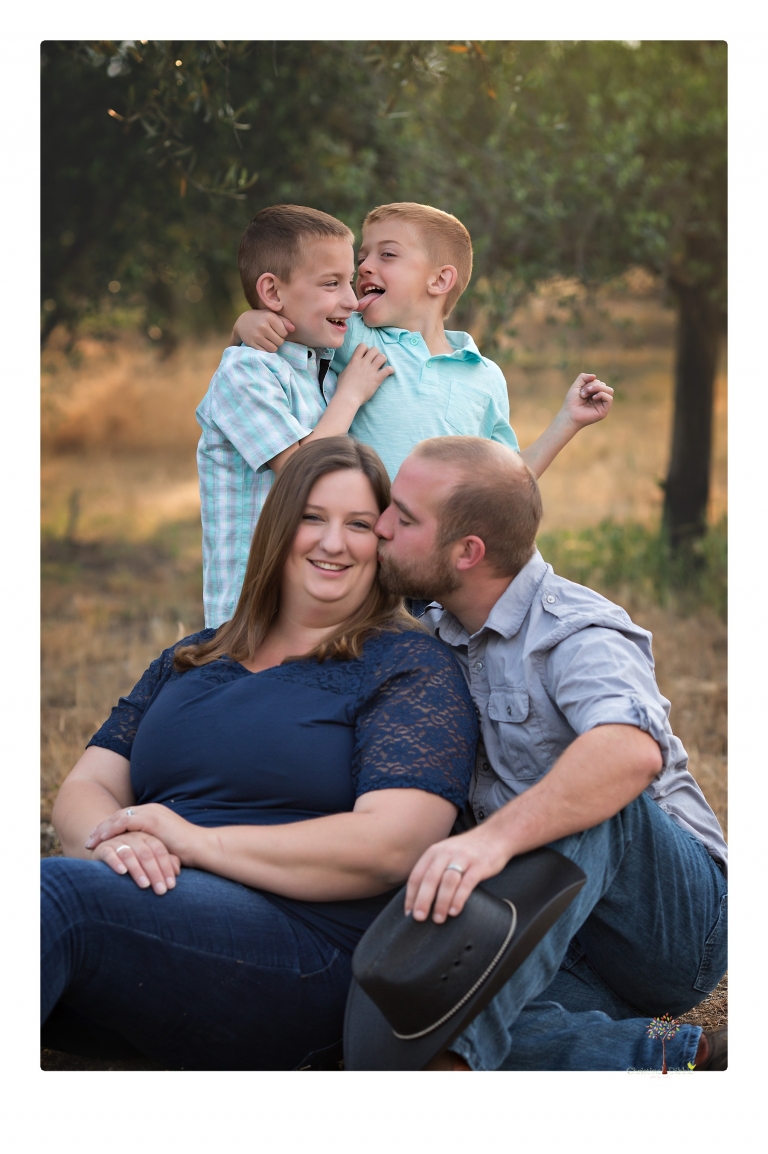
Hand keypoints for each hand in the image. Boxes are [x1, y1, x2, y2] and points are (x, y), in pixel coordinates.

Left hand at [85, 803, 200, 874]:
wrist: (200, 848)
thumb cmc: (185, 852)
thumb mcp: (162, 846)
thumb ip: (149, 845)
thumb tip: (137, 857)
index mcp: (154, 813)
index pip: (125, 818)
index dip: (109, 828)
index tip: (97, 840)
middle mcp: (151, 809)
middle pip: (119, 815)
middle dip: (102, 828)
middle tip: (89, 841)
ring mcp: (152, 812)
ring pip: (119, 817)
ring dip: (103, 830)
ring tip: (91, 842)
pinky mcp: (152, 820)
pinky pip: (125, 822)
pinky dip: (112, 830)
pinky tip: (103, 840)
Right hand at [90, 831, 180, 895]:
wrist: (105, 850)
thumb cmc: (133, 858)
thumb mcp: (149, 859)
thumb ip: (164, 861)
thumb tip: (177, 871)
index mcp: (147, 837)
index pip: (160, 851)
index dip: (166, 868)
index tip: (171, 886)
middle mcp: (133, 837)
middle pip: (146, 853)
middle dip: (155, 873)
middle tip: (161, 891)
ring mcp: (117, 841)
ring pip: (129, 854)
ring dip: (137, 870)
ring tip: (145, 885)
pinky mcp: (102, 848)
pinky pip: (109, 854)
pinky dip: (116, 862)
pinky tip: (122, 872)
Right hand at [230, 309, 294, 351]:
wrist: (242, 322)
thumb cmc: (262, 319)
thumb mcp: (272, 315)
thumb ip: (284, 321)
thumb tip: (293, 329)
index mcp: (270, 317)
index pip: (284, 333)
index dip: (282, 334)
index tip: (277, 331)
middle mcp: (263, 326)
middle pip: (280, 342)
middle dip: (278, 341)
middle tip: (272, 337)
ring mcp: (256, 336)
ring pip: (273, 349)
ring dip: (273, 347)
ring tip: (268, 341)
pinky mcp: (251, 344)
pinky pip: (265, 352)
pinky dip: (266, 350)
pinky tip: (263, 345)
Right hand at [335, 342, 393, 403]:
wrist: (348, 397)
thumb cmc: (343, 387)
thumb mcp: (343, 373)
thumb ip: (350, 367)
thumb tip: (351, 367)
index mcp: (354, 361)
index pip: (362, 346)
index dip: (366, 349)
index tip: (366, 356)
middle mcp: (364, 363)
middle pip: (374, 349)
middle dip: (376, 353)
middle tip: (375, 360)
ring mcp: (371, 370)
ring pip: (382, 357)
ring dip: (383, 360)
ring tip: (382, 365)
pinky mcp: (377, 378)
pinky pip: (388, 370)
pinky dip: (391, 370)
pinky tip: (390, 372)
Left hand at [404, 823, 511, 923]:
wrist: (496, 835)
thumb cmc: (468, 850)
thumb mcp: (446, 853)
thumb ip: (434, 870)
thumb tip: (420, 898)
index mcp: (434, 852)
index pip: (416, 875)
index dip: (411, 895)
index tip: (408, 913)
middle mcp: (446, 853)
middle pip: (430, 878)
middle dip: (422, 900)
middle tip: (419, 918)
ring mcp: (463, 858)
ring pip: (447, 881)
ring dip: (441, 902)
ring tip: (438, 918)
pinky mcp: (479, 865)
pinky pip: (467, 883)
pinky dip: (459, 898)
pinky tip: (455, 911)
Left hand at [560, 373, 613, 427]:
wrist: (569, 415)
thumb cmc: (571, 402)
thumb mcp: (576, 386)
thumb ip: (583, 377)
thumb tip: (594, 376)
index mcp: (594, 393)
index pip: (599, 382)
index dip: (590, 382)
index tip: (580, 390)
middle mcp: (599, 399)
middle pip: (604, 385)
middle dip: (593, 385)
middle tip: (582, 393)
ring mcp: (602, 405)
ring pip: (609, 390)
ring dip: (598, 388)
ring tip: (587, 393)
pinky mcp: (604, 411)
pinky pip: (609, 398)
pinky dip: (602, 394)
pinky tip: (593, 398)